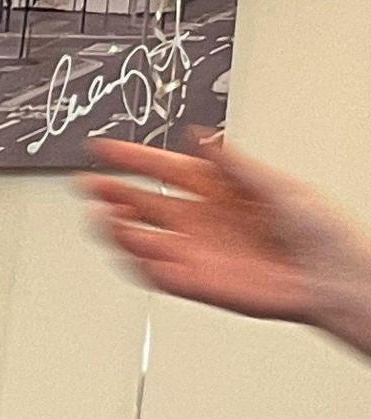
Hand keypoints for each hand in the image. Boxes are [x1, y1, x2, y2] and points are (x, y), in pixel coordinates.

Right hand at [84, 133, 370, 357]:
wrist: (330, 278)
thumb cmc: (320, 233)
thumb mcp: (280, 184)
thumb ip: (235, 164)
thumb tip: (201, 137)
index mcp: (219, 190)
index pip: (165, 169)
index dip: (133, 158)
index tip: (104, 148)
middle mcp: (201, 219)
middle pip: (142, 202)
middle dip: (112, 191)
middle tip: (89, 184)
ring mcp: (194, 250)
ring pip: (140, 238)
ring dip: (118, 227)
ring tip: (107, 218)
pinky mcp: (194, 281)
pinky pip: (154, 273)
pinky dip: (140, 263)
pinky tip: (137, 250)